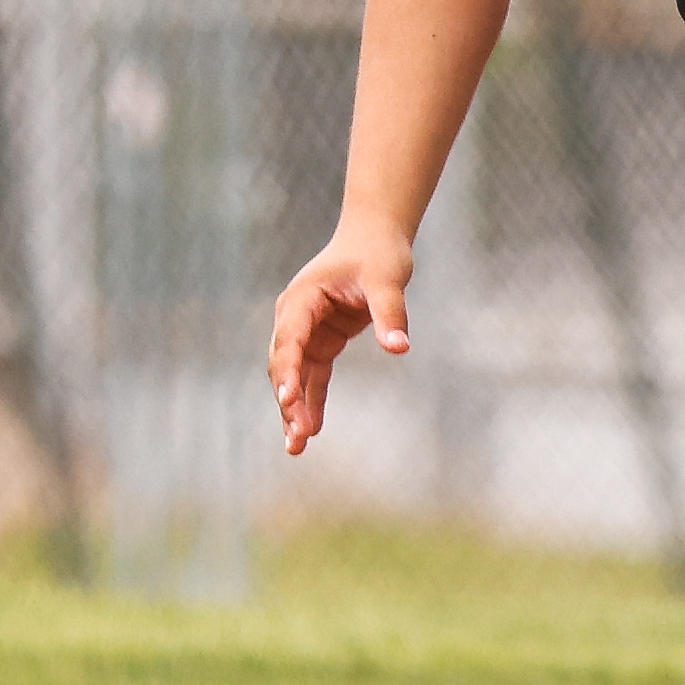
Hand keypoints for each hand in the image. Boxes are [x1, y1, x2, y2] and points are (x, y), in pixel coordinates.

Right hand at [268, 218, 413, 456]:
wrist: (375, 238)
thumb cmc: (378, 253)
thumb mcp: (387, 280)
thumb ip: (390, 313)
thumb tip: (399, 348)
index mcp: (302, 298)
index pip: (290, 339)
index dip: (288, 371)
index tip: (289, 399)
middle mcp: (296, 316)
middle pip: (284, 364)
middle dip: (289, 400)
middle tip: (298, 436)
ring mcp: (306, 331)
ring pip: (294, 376)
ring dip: (294, 409)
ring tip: (297, 447)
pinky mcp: (321, 342)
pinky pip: (313, 378)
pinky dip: (311, 402)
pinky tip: (313, 430)